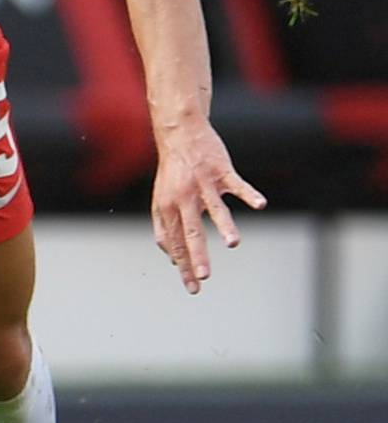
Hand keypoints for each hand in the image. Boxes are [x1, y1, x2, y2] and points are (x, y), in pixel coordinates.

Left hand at [151, 121, 265, 293]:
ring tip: (233, 244)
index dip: (184, 265)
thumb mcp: (161, 200)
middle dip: (197, 255)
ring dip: (224, 226)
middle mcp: (184, 198)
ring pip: (215, 208)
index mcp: (169, 208)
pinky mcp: (221, 171)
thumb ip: (165, 229)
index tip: (193, 288)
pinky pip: (237, 185)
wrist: (179, 134)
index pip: (176, 242)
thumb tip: (171, 258)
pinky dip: (249, 195)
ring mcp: (203, 184)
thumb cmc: (172, 173)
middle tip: (204, 277)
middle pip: (191, 231)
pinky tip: (260, 205)